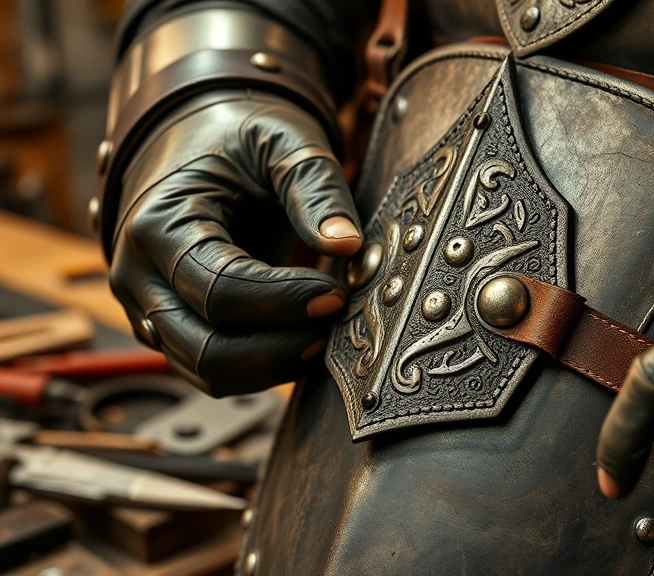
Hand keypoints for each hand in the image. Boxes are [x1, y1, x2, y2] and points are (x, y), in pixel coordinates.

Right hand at [109, 90, 360, 394]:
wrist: (195, 136)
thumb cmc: (234, 136)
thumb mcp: (280, 142)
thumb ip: (315, 189)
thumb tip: (347, 245)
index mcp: (157, 226)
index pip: (219, 292)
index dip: (284, 302)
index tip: (338, 293)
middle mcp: (139, 278)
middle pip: (206, 350)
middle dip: (281, 346)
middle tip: (336, 318)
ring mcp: (150, 311)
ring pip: (209, 373)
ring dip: (275, 364)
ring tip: (326, 331)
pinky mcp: (172, 331)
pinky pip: (214, 371)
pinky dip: (263, 367)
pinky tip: (305, 337)